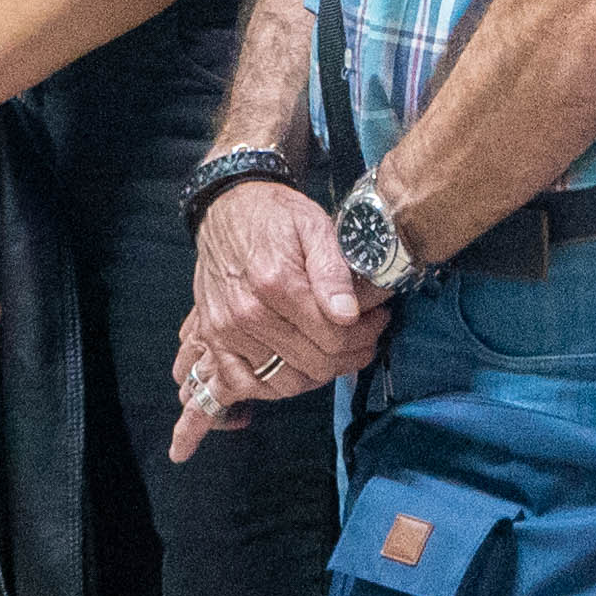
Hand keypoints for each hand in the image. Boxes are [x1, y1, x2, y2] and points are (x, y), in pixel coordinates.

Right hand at [172, 179, 383, 455]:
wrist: (229, 208)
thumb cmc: (278, 216)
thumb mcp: (316, 226)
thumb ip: (334, 271)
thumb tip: (349, 315)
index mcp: (276, 284)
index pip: (333, 336)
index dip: (365, 335)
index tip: (381, 320)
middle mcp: (246, 314)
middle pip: (313, 363)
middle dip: (350, 355)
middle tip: (369, 336)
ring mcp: (226, 332)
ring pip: (285, 382)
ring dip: (319, 374)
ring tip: (339, 352)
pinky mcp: (214, 340)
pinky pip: (245, 386)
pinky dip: (273, 387)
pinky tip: (297, 370)